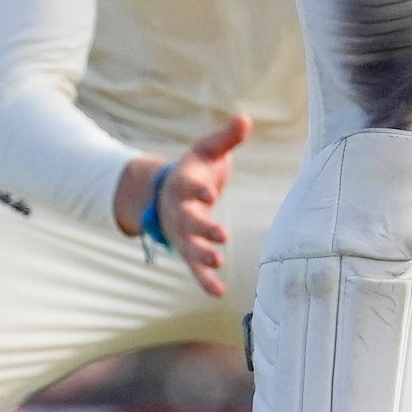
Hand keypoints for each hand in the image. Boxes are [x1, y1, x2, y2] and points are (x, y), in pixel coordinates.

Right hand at [121, 112, 250, 296]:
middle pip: (187, 221)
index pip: (188, 185)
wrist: (166, 193)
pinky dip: (204, 280)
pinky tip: (219, 293)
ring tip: (217, 265)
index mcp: (183, 183)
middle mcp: (179, 210)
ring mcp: (181, 232)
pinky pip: (194, 268)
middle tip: (220, 235)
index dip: (197, 188)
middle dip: (202, 228)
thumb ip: (227, 137)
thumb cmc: (195, 168)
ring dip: (201, 257)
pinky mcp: (187, 249)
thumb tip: (245, 117)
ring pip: (188, 247)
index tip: (209, 192)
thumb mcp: (207, 149)